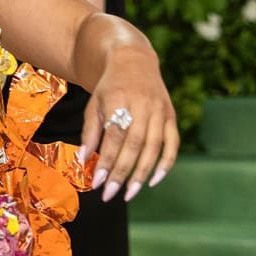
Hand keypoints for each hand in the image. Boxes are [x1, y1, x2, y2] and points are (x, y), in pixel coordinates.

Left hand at [80, 46, 178, 201]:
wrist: (134, 60)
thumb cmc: (109, 88)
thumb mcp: (94, 105)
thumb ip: (90, 132)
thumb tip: (83, 161)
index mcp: (120, 100)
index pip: (114, 137)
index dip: (107, 161)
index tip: (98, 182)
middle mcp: (143, 105)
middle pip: (134, 145)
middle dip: (121, 173)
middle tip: (110, 194)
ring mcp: (160, 110)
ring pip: (153, 147)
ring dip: (141, 174)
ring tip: (129, 194)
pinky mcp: (171, 115)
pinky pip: (172, 143)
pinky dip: (165, 163)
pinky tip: (154, 181)